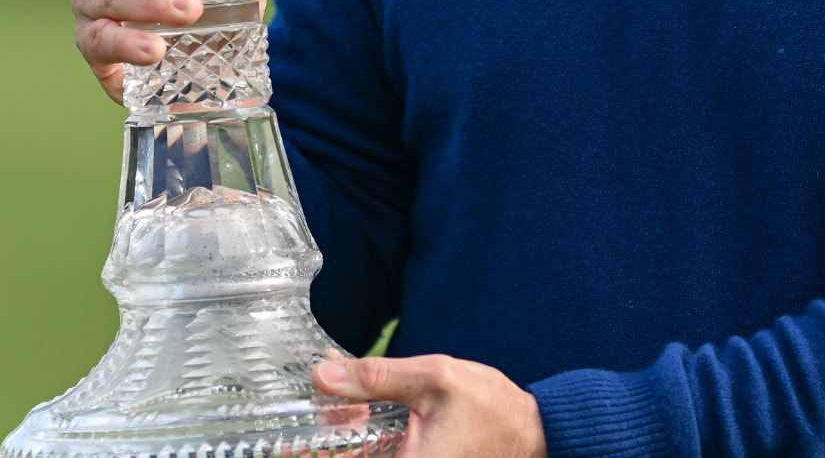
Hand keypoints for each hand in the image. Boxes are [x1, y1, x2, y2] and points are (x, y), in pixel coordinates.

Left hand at [313, 356, 545, 457]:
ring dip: (347, 434)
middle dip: (328, 434)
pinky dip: (367, 439)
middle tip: (325, 401)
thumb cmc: (493, 412)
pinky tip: (364, 414)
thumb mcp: (435, 380)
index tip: (290, 437)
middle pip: (344, 457)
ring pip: (360, 456)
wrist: (534, 434)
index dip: (307, 448)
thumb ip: (377, 376)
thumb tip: (324, 374)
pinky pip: (381, 456)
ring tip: (341, 403)